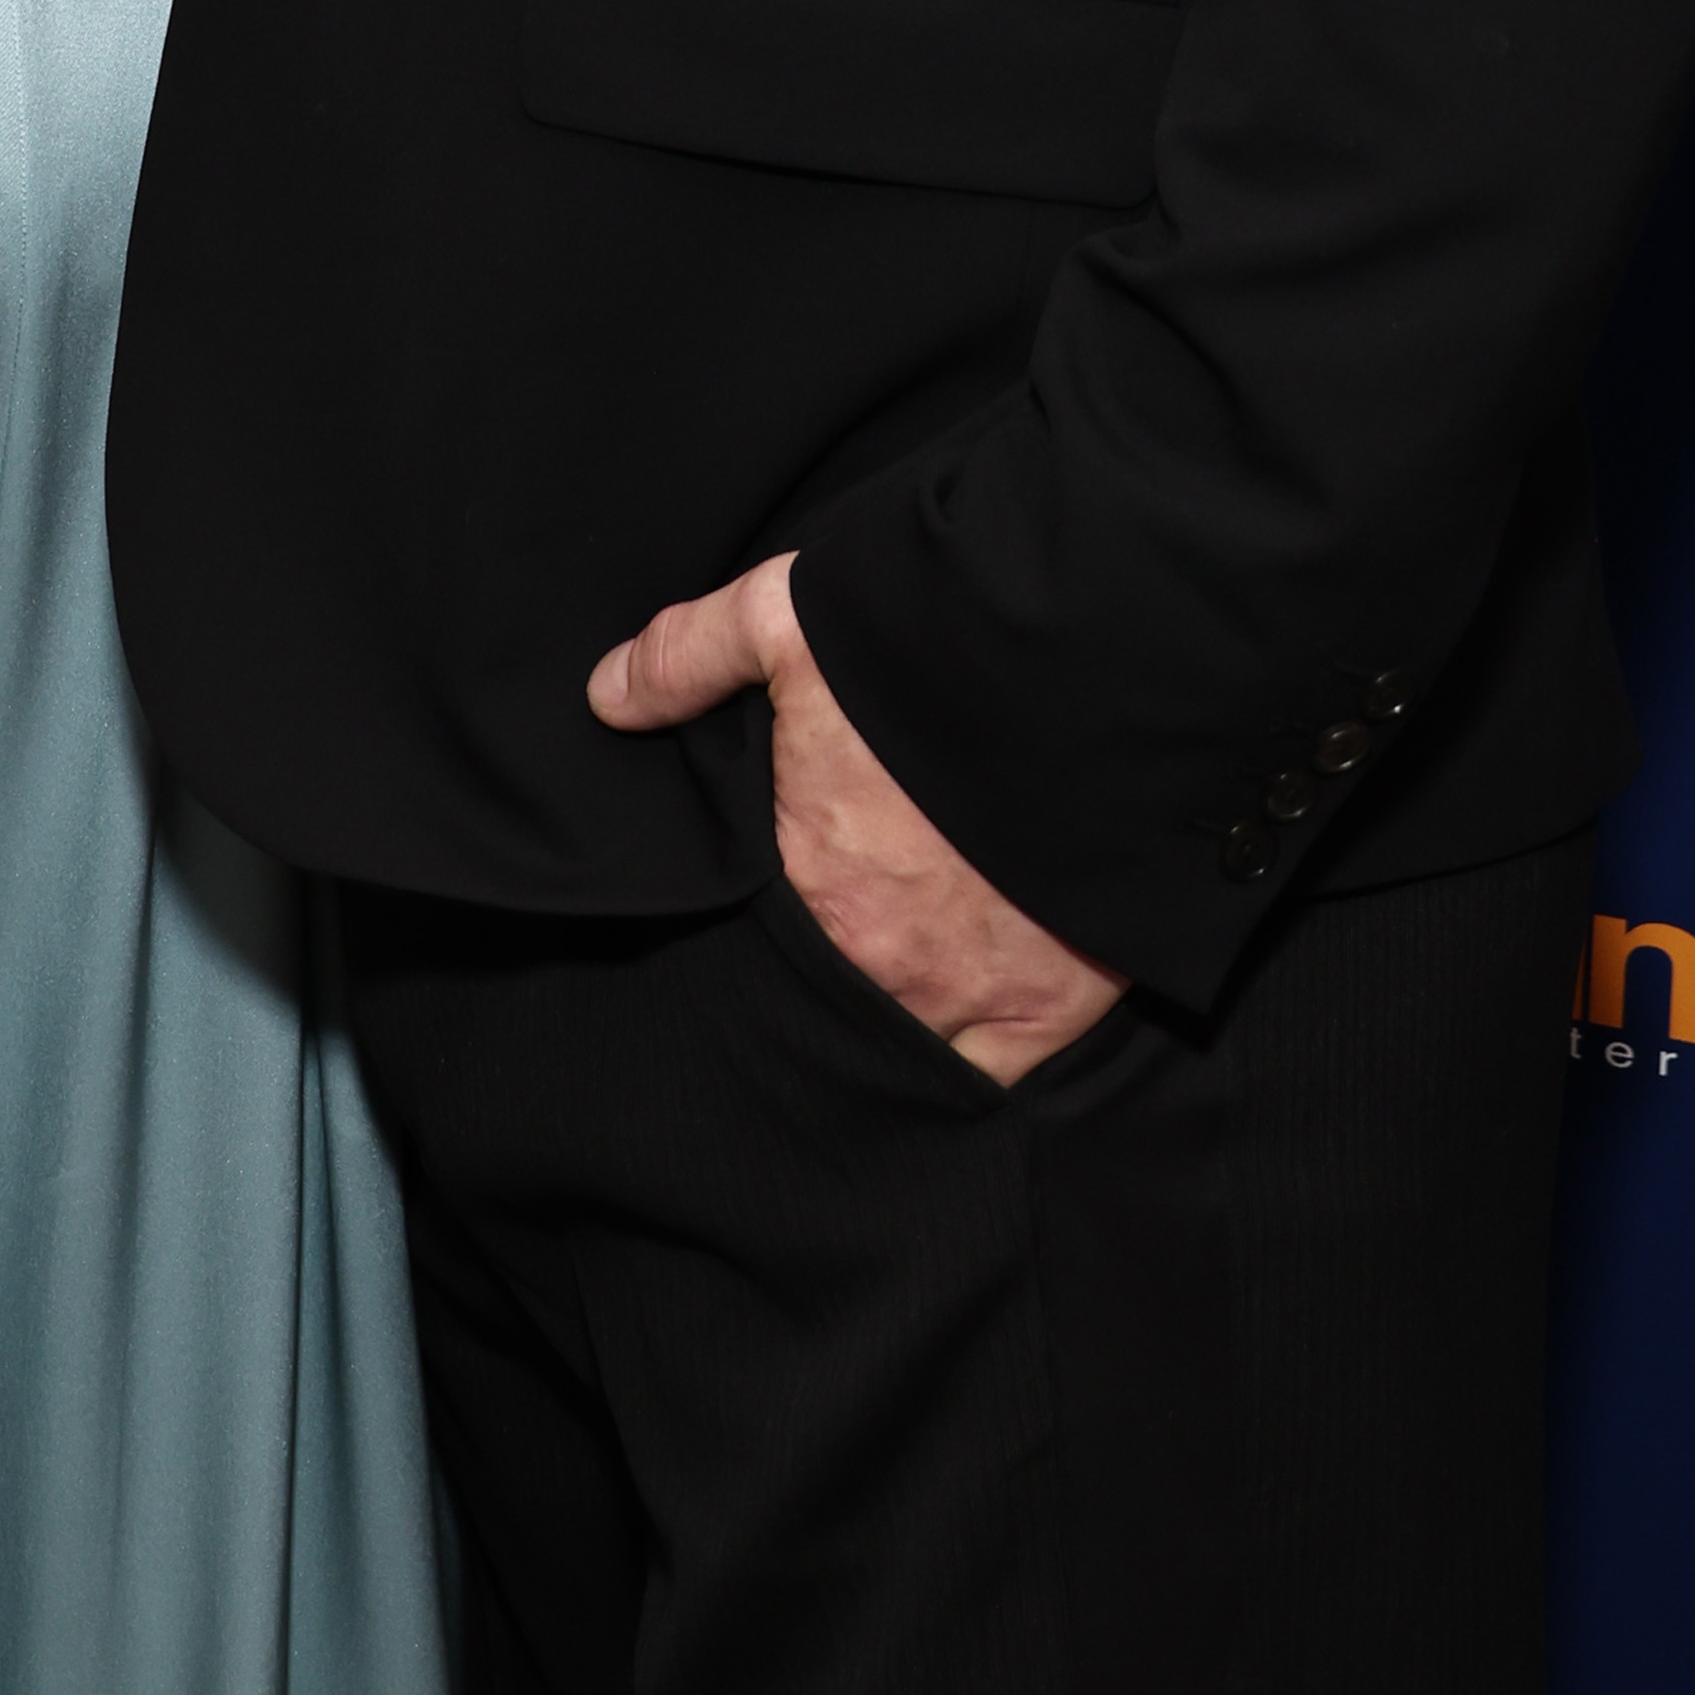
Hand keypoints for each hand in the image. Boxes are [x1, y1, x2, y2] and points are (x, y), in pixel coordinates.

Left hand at [589, 551, 1124, 1083]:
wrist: (1091, 670)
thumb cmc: (931, 648)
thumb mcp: (787, 618)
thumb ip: (685, 658)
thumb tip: (603, 699)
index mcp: (812, 893)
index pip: (749, 955)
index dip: (744, 944)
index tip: (747, 926)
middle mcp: (884, 970)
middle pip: (821, 1017)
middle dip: (807, 1000)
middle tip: (812, 961)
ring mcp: (971, 997)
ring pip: (899, 1056)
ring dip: (880, 1034)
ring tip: (868, 1002)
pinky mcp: (1052, 1007)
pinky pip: (989, 1077)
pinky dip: (965, 1064)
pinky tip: (946, 1035)